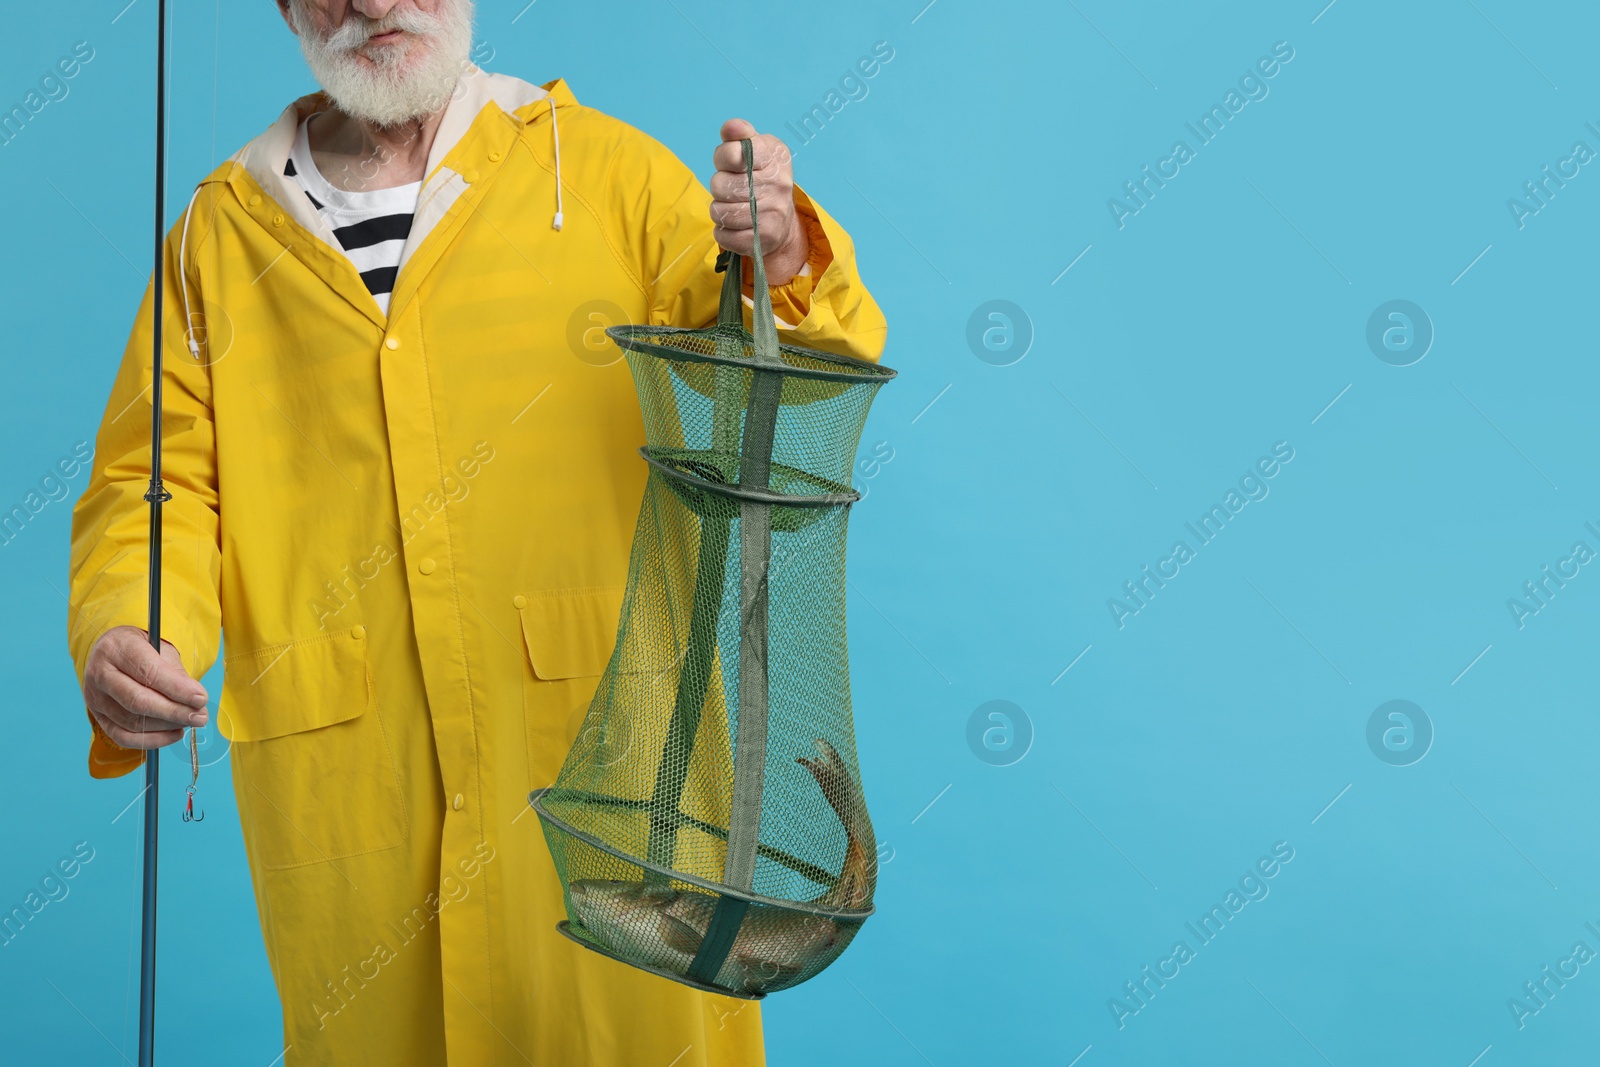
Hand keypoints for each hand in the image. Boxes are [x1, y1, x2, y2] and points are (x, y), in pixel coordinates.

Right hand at [83, 625, 208, 749]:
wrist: (111, 652)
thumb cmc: (141, 649)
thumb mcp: (160, 649)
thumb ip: (176, 674)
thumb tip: (196, 701)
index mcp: (117, 648)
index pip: (148, 673)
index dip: (177, 689)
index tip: (201, 699)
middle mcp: (100, 673)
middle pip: (137, 701)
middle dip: (174, 712)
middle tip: (200, 716)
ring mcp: (94, 697)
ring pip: (132, 722)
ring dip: (167, 726)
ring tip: (190, 721)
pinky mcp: (98, 716)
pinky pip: (123, 737)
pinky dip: (152, 740)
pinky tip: (174, 732)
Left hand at [711, 118, 809, 284]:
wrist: (784, 222)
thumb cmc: (762, 178)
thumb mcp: (757, 149)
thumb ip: (740, 135)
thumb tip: (731, 128)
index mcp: (775, 158)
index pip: (736, 153)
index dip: (724, 157)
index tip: (731, 162)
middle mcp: (778, 185)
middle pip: (720, 185)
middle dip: (719, 186)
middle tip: (731, 188)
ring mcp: (772, 214)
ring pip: (719, 212)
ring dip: (719, 209)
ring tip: (733, 207)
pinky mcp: (763, 240)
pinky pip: (723, 236)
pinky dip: (722, 232)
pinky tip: (735, 225)